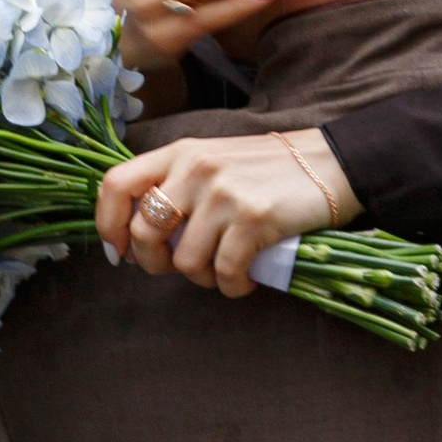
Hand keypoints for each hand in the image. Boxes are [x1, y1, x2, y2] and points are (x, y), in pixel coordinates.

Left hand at [94, 130, 361, 296]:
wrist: (333, 164)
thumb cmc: (270, 171)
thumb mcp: (215, 162)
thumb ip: (178, 186)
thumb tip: (141, 237)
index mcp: (180, 153)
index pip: (116, 185)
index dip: (108, 225)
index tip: (120, 251)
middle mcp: (195, 168)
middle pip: (145, 232)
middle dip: (156, 264)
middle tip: (180, 268)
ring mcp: (224, 193)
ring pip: (185, 261)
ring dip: (203, 279)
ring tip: (225, 271)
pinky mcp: (253, 218)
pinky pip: (225, 273)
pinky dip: (233, 288)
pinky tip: (247, 281)